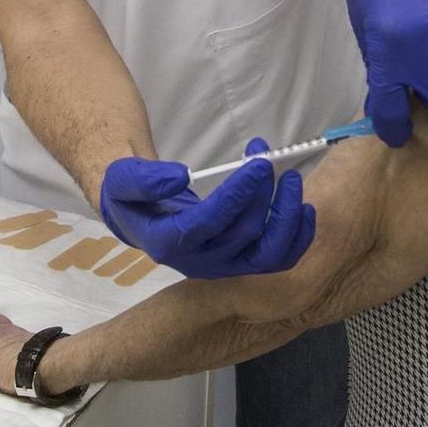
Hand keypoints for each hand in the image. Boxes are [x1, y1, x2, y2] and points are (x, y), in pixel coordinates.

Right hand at [99, 146, 315, 279]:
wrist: (143, 219)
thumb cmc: (132, 196)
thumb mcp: (123, 180)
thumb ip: (144, 178)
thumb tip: (180, 177)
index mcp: (168, 242)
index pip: (211, 221)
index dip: (238, 194)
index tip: (259, 163)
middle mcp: (198, 262)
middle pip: (243, 234)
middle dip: (262, 194)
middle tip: (268, 159)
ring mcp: (224, 266)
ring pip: (268, 256)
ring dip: (287, 218)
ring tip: (291, 179)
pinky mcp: (241, 263)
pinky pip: (279, 259)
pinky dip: (298, 237)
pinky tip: (304, 207)